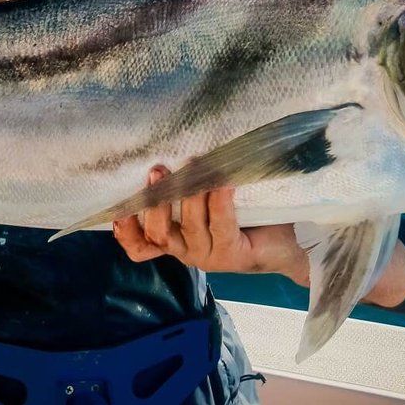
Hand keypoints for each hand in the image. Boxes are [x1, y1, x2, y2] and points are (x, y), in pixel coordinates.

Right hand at [111, 167, 307, 281]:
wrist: (286, 241)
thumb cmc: (242, 214)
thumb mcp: (207, 201)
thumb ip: (186, 187)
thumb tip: (173, 148)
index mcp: (175, 240)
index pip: (140, 246)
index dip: (126, 232)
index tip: (118, 210)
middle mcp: (186, 251)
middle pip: (159, 235)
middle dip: (155, 203)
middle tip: (157, 171)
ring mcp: (208, 256)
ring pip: (189, 227)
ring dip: (188, 196)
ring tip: (192, 166)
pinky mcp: (232, 254)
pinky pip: (221, 225)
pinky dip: (219, 202)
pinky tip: (223, 183)